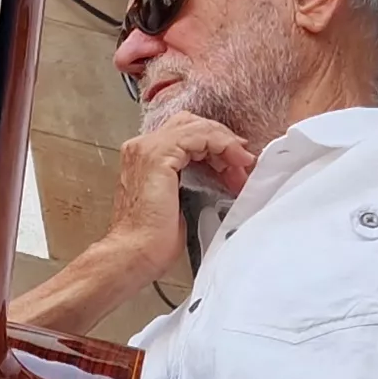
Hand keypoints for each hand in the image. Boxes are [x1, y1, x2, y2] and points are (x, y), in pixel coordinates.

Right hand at [97, 113, 257, 274]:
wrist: (135, 254)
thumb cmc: (153, 239)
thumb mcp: (179, 201)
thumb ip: (193, 180)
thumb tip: (222, 175)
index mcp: (145, 157)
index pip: (186, 135)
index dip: (216, 145)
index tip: (237, 166)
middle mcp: (142, 147)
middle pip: (192, 124)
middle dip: (222, 141)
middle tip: (242, 164)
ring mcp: (148, 148)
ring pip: (198, 126)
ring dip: (226, 144)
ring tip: (242, 167)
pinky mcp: (159, 154)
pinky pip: (199, 135)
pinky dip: (221, 145)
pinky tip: (234, 162)